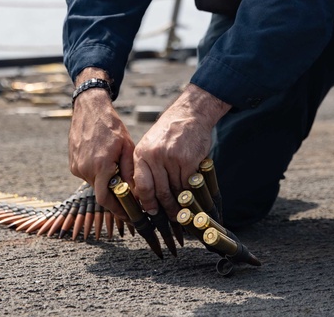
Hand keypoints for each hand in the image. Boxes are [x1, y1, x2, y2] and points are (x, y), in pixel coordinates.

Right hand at [68, 68, 133, 219]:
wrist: (90, 108)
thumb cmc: (111, 125)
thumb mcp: (127, 146)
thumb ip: (130, 171)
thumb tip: (136, 193)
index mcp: (100, 166)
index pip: (106, 200)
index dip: (117, 210)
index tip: (128, 215)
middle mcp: (85, 169)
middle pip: (101, 193)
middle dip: (115, 197)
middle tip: (129, 196)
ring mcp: (77, 166)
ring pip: (94, 184)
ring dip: (106, 183)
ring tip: (117, 172)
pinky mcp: (73, 163)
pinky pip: (87, 175)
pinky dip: (98, 174)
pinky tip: (106, 162)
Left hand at [131, 84, 230, 218]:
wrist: (189, 113)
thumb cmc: (169, 132)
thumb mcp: (150, 145)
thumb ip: (146, 167)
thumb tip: (144, 197)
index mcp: (141, 154)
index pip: (141, 186)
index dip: (147, 203)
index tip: (152, 212)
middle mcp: (154, 156)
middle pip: (159, 192)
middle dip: (165, 209)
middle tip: (170, 219)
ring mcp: (172, 158)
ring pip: (175, 190)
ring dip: (179, 204)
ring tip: (182, 213)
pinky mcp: (188, 160)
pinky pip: (188, 184)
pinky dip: (191, 194)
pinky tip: (192, 199)